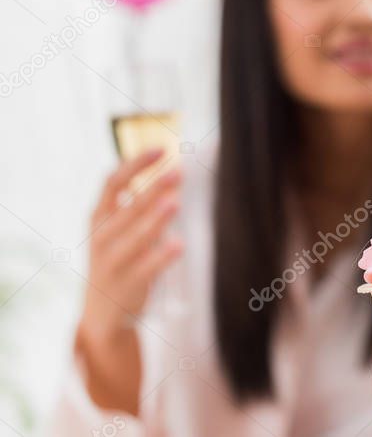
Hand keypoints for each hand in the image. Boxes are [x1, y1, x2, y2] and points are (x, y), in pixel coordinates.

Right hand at [76, 150, 182, 412]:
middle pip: (128, 207)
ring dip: (154, 219)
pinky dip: (160, 256)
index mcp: (99, 217)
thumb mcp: (119, 229)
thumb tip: (171, 172)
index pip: (113, 182)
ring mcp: (111, 262)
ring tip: (175, 202)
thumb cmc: (118, 260)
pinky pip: (145, 268)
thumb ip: (139, 204)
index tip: (161, 149)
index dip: (136, 164)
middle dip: (153, 189)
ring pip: (134, 237)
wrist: (101, 313)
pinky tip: (179, 244)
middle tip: (179, 172)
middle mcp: (101, 236)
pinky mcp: (126, 285)